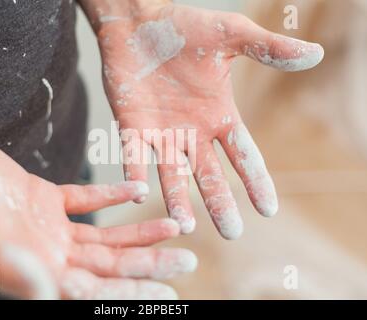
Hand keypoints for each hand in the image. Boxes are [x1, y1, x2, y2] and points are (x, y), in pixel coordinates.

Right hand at [0, 118, 196, 298]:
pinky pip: (85, 199)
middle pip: (109, 266)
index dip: (130, 292)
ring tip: (177, 225)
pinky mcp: (44, 198)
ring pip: (104, 237)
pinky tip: (137, 192)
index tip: (167, 290)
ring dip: (140, 233)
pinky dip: (111, 195)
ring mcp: (47, 227)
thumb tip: (52, 294)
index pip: (92, 291)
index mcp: (33, 271)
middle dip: (149, 263)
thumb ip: (9, 266)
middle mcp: (46, 254)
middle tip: (189, 260)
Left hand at [95, 2, 323, 238]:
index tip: (268, 209)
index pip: (243, 155)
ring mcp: (161, 133)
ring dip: (178, 200)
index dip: (256, 180)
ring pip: (172, 174)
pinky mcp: (132, 127)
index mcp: (218, 115)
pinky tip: (137, 194)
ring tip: (184, 226)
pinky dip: (134, 175)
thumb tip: (315, 55)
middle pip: (209, 175)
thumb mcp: (231, 36)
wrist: (138, 22)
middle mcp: (192, 132)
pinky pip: (133, 156)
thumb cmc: (184, 27)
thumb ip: (267, 49)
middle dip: (220, 202)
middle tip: (231, 232)